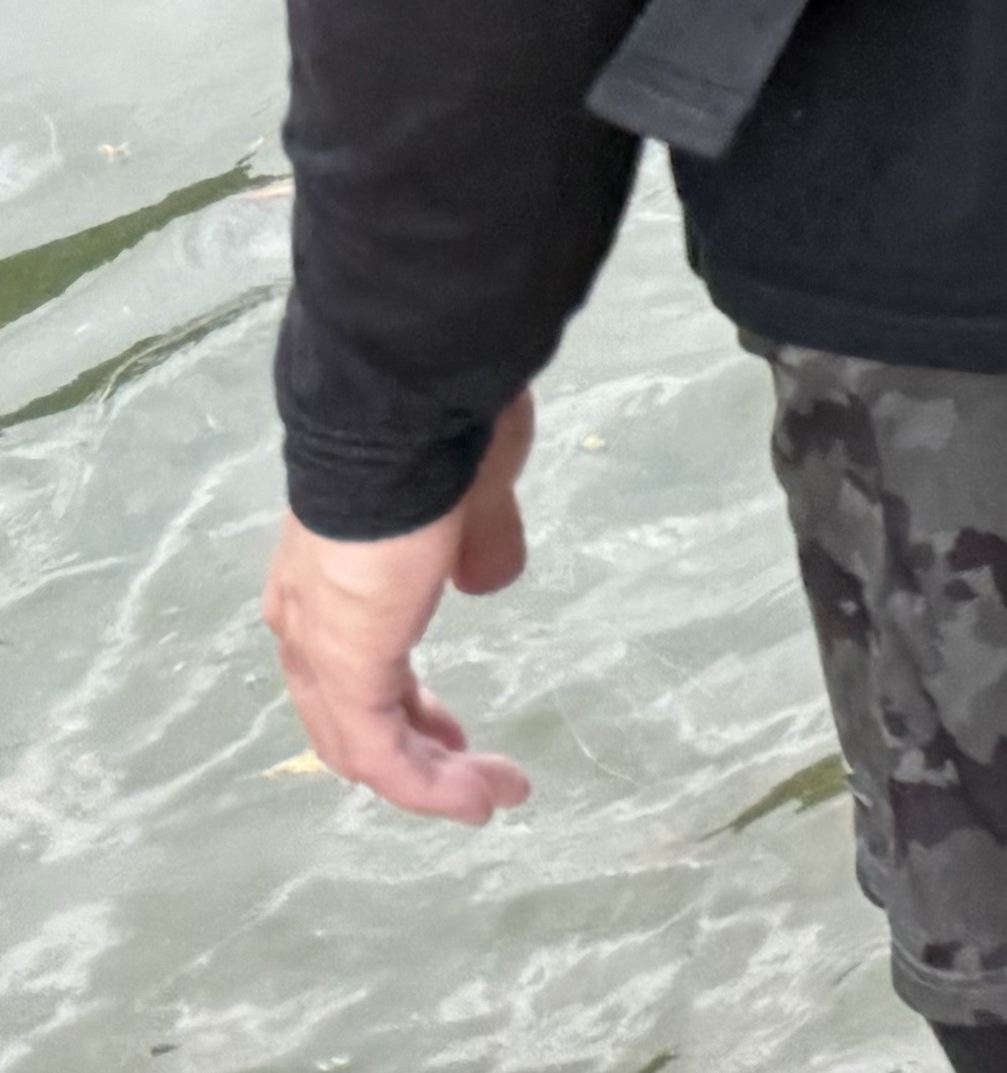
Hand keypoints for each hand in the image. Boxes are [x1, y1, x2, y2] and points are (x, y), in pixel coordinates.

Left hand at [263, 390, 538, 823]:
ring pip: (363, 746)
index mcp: (329, 581)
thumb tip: (488, 578)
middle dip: (416, 757)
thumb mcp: (474, 499)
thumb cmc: (443, 443)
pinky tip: (476, 796)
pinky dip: (429, 784)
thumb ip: (479, 541)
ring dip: (430, 781)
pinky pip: (382, 752)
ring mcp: (322, 648)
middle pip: (349, 719)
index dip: (405, 711)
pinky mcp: (349, 669)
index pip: (353, 669)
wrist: (403, 418)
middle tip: (470, 782)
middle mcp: (307, 622)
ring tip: (489, 799)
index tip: (453, 735)